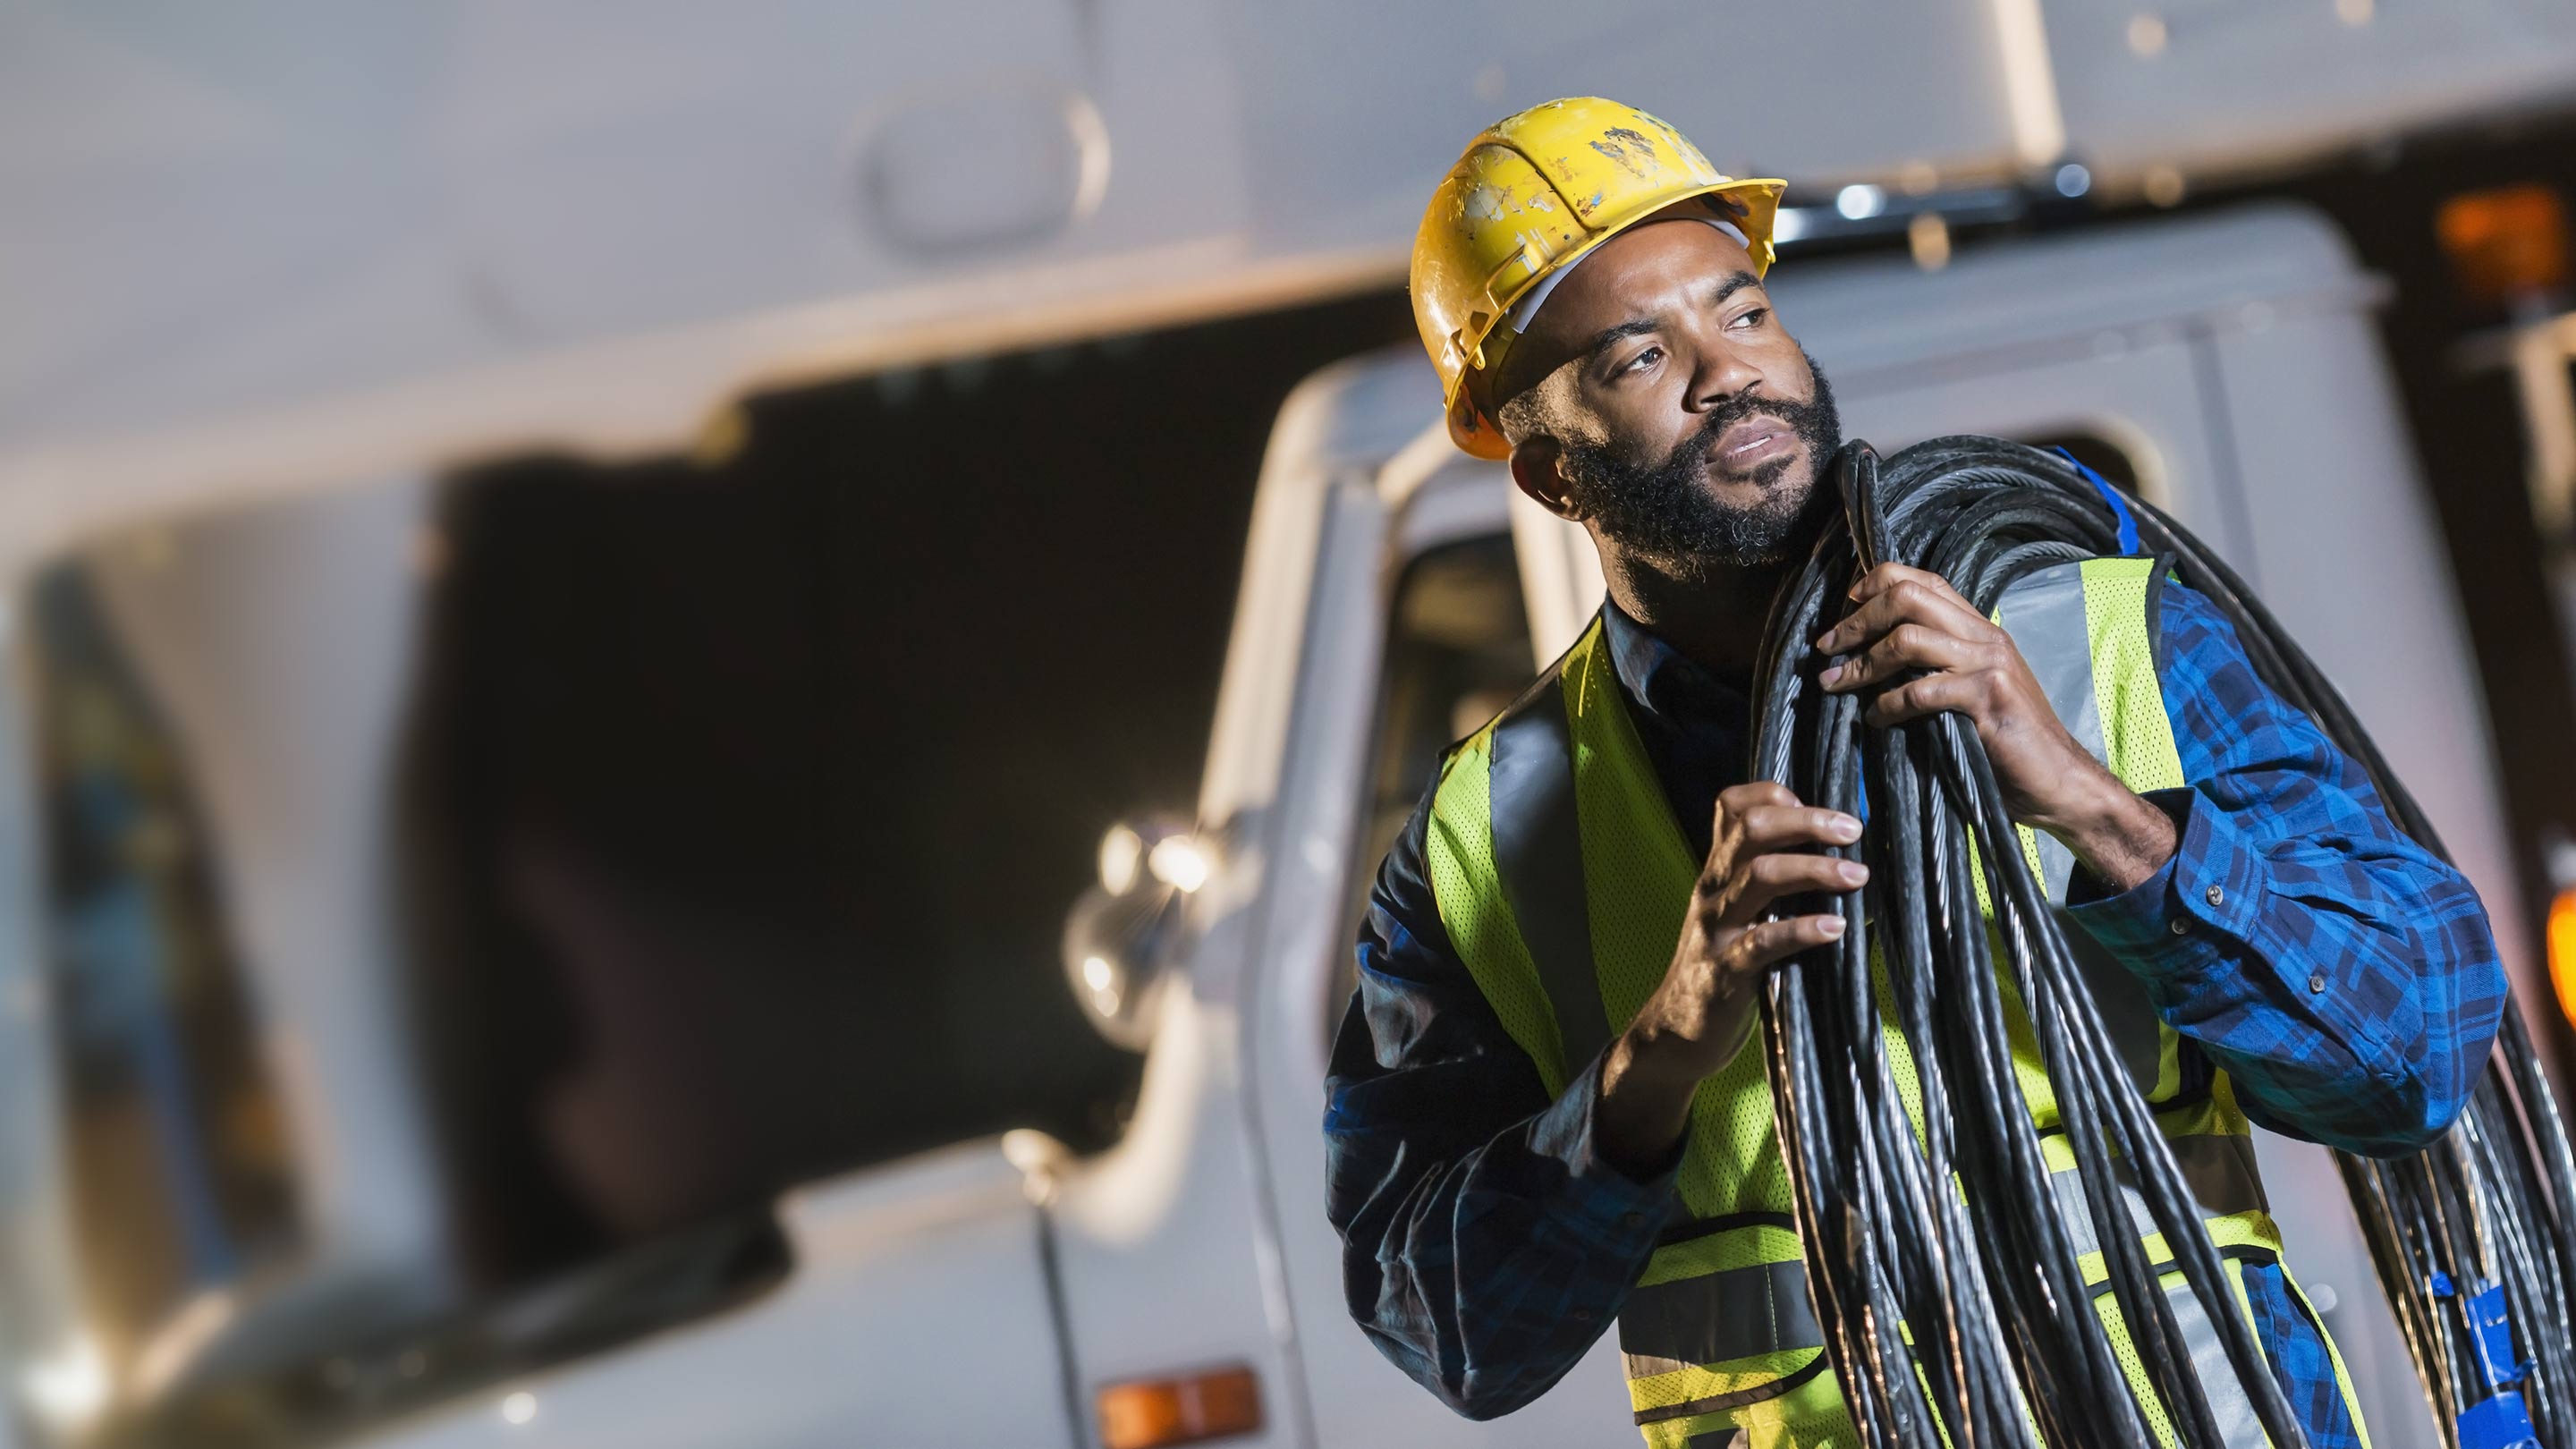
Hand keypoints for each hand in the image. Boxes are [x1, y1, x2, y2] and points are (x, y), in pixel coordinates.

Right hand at [1597, 782, 1864, 1174]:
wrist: (1678, 1031)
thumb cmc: (1725, 966)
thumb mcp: (1738, 912)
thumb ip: (1772, 881)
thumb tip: (1844, 855)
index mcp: (1719, 869)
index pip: (1734, 805)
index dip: (1776, 794)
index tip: (1820, 809)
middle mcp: (1714, 888)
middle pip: (1751, 829)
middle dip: (1807, 821)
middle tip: (1853, 830)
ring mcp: (1717, 928)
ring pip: (1760, 876)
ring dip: (1815, 869)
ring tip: (1858, 877)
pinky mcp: (1726, 971)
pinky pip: (1764, 942)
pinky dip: (1803, 930)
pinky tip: (1837, 929)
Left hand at [1812, 562, 2175, 889]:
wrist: (2059, 782)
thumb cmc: (2006, 744)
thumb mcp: (1968, 693)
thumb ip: (1933, 668)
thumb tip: (1867, 661)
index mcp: (1979, 629)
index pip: (1923, 580)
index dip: (1875, 585)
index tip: (1843, 610)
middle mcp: (1985, 636)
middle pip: (1909, 595)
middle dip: (1857, 619)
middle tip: (1826, 647)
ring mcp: (1989, 664)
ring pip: (1909, 637)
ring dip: (1862, 662)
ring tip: (1835, 682)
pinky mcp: (1988, 699)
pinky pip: (1922, 689)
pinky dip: (1888, 704)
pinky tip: (1874, 719)